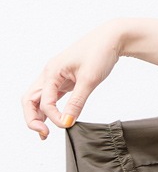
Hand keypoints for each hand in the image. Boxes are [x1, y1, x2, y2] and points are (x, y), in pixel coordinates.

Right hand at [21, 19, 122, 139]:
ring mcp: (57, 76)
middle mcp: (50, 73)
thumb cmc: (100, 51)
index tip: (67, 125)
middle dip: (32, 118)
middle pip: (30, 100)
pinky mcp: (65, 78)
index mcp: (52, 71)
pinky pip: (51, 96)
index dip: (53, 116)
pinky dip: (50, 108)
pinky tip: (55, 118)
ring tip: (45, 133)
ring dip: (39, 115)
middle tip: (44, 134)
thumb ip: (77, 102)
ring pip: (39, 98)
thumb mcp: (90, 79)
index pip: (44, 101)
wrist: (113, 37)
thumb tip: (66, 121)